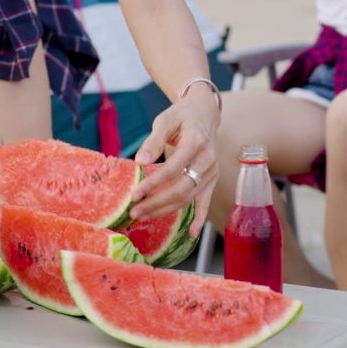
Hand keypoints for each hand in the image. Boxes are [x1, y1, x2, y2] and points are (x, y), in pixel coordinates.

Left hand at [129, 96, 219, 236]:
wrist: (204, 114)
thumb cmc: (181, 116)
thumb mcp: (165, 120)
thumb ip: (152, 141)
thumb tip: (139, 162)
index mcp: (196, 142)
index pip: (173, 169)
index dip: (153, 183)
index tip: (135, 194)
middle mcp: (207, 160)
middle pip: (181, 188)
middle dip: (156, 202)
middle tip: (134, 211)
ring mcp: (212, 172)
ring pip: (189, 197)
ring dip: (166, 210)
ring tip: (143, 216)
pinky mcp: (212, 179)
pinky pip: (205, 202)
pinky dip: (200, 219)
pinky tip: (192, 233)